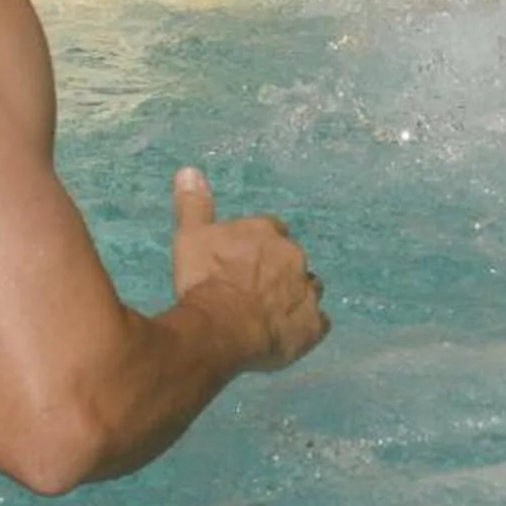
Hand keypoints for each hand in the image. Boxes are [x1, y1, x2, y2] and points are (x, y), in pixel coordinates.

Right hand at [171, 168, 326, 370]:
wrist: (221, 326)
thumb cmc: (204, 280)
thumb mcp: (190, 236)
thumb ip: (194, 204)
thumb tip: (189, 171)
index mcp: (267, 233)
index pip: (270, 230)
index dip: (256, 246)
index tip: (242, 260)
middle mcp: (294, 257)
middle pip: (291, 260)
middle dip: (277, 271)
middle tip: (252, 290)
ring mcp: (307, 292)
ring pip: (308, 289)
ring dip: (294, 296)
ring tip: (271, 313)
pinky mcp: (313, 326)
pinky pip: (316, 324)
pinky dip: (305, 327)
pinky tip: (288, 335)